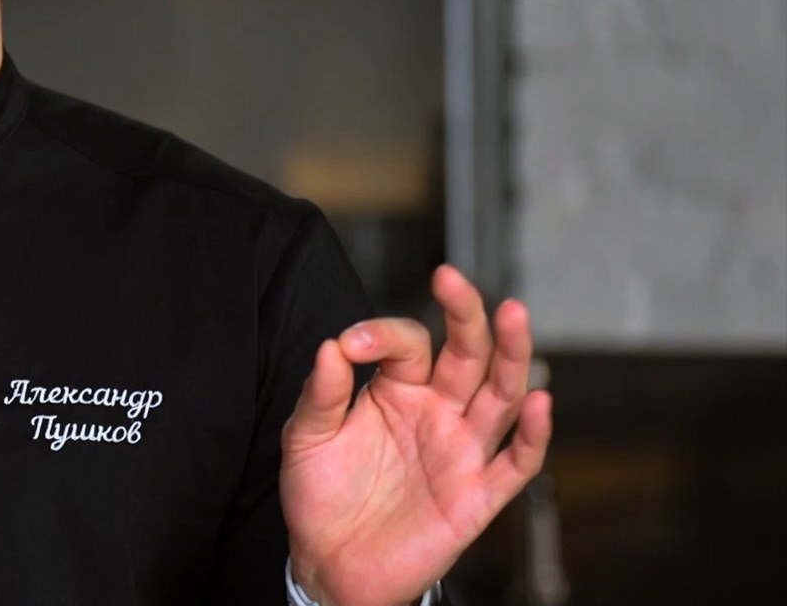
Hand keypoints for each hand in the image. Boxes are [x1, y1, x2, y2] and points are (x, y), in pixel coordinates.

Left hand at [279, 264, 551, 605]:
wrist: (330, 564)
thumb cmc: (322, 495)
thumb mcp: (307, 438)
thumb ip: (320, 392)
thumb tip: (331, 346)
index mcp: (397, 390)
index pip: (406, 342)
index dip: (379, 335)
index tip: (347, 346)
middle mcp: (437, 411)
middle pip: (466, 352)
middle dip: (464, 314)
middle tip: (451, 278)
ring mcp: (461, 450)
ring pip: (500, 394)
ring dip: (512, 354)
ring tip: (513, 313)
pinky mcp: (478, 495)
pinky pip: (516, 462)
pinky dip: (532, 434)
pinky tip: (537, 402)